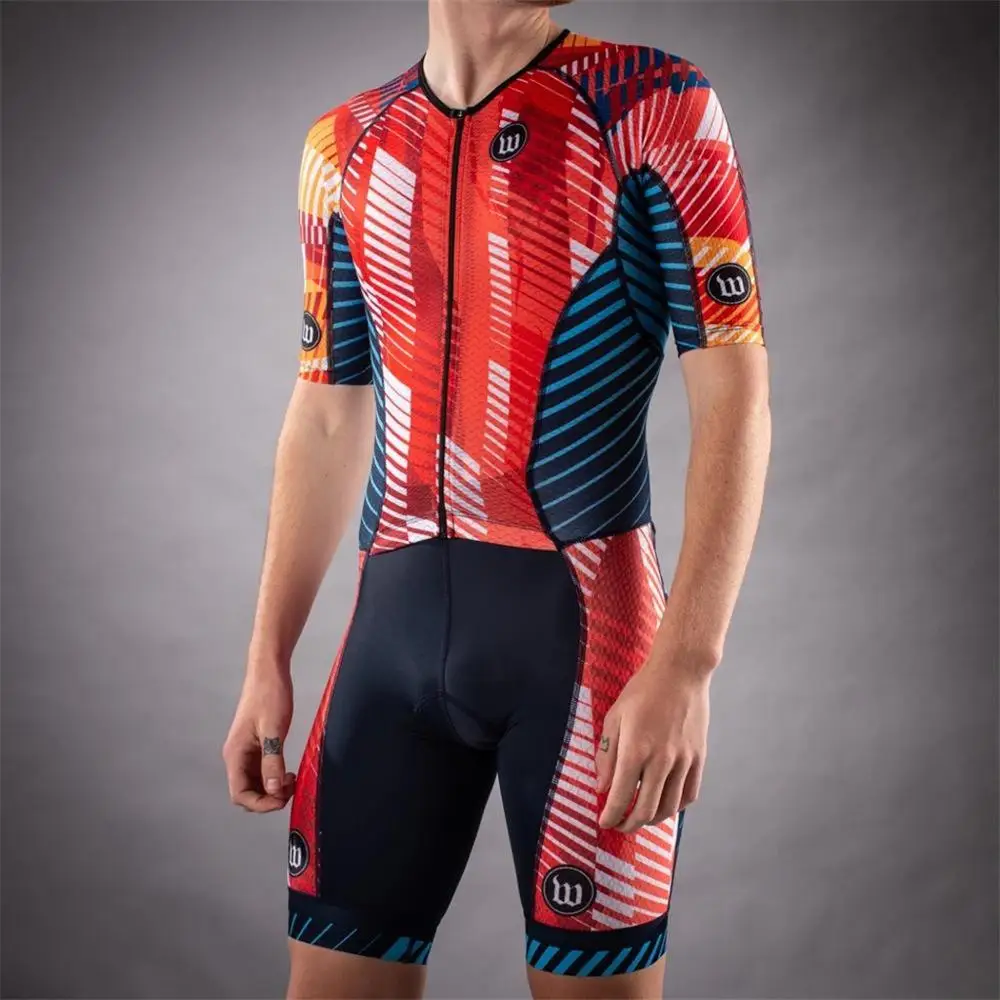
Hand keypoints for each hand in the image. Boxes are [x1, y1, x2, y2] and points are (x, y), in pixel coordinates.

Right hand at [222, 663, 295, 812]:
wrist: (269, 671)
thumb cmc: (269, 695)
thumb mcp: (274, 729)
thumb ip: (272, 761)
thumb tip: (272, 790)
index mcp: (235, 754)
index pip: (240, 794)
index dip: (261, 804)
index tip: (283, 800)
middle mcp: (237, 756)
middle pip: (246, 792)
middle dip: (268, 798)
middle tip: (291, 789)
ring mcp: (246, 751)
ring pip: (255, 783)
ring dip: (271, 789)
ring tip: (292, 780)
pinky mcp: (257, 744)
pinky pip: (261, 770)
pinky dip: (274, 777)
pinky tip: (288, 773)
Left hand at [595, 660, 709, 832]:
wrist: (680, 673)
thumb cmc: (643, 691)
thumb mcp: (614, 717)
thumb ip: (607, 755)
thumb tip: (603, 787)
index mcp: (636, 749)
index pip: (621, 797)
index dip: (610, 816)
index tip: (604, 822)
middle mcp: (662, 760)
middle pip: (646, 810)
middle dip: (629, 824)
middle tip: (620, 824)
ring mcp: (684, 760)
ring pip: (669, 807)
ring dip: (652, 820)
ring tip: (640, 817)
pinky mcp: (699, 758)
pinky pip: (689, 794)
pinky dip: (676, 807)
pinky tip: (665, 804)